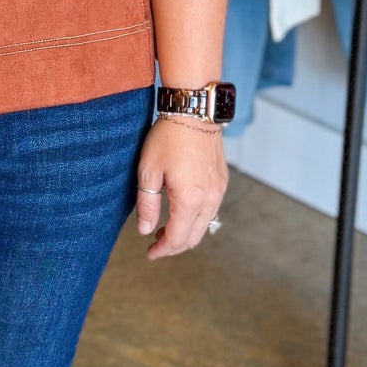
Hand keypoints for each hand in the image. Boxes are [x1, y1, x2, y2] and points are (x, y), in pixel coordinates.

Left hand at [134, 116, 226, 259]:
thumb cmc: (168, 138)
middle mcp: (209, 199)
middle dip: (174, 246)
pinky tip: (182, 212)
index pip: (176, 238)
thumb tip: (144, 231)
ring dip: (186, 233)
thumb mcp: (148, 172)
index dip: (162, 250)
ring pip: (205, 225)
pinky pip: (211, 210)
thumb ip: (146, 205)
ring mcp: (219, 190)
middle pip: (193, 237)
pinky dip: (197, 219)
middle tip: (155, 245)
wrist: (194, 112)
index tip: (149, 254)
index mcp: (189, 200)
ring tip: (165, 229)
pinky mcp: (222, 181)